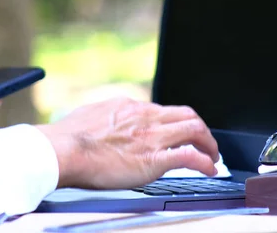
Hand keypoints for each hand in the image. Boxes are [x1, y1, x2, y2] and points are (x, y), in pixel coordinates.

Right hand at [36, 97, 218, 189]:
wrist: (64, 150)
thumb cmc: (70, 137)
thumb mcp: (93, 113)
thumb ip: (109, 115)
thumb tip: (109, 120)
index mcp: (132, 107)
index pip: (165, 110)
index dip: (176, 123)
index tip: (178, 132)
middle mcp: (147, 117)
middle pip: (187, 114)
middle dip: (200, 128)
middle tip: (205, 141)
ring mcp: (152, 137)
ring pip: (195, 130)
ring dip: (209, 143)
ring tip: (213, 155)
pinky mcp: (154, 159)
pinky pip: (190, 157)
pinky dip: (205, 162)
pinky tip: (210, 169)